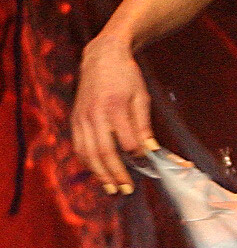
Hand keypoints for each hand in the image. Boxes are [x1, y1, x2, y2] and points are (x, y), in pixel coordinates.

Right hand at [70, 34, 157, 193]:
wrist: (101, 57)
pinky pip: (79, 146)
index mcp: (115, 107)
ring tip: (111, 188)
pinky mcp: (75, 119)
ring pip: (88, 153)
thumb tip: (151, 151)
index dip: (138, 158)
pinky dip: (88, 162)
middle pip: (104, 152)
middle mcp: (95, 114)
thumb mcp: (141, 97)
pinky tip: (98, 172)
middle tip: (126, 190)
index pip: (128, 142)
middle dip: (116, 174)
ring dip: (100, 174)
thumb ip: (144, 126)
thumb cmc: (126, 77)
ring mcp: (82, 117)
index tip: (148, 166)